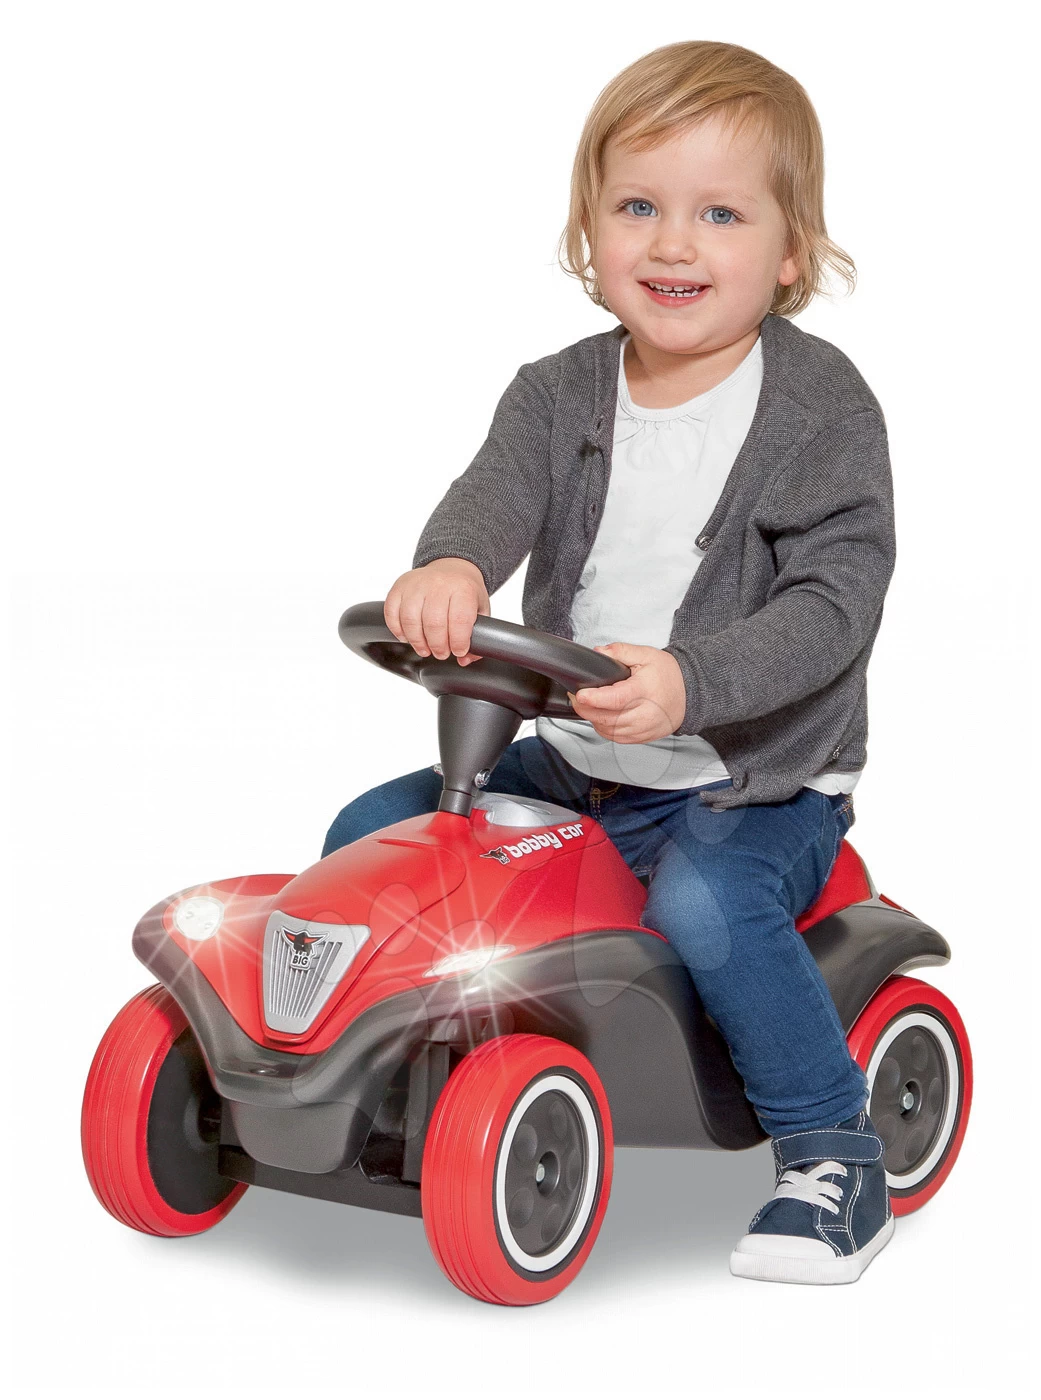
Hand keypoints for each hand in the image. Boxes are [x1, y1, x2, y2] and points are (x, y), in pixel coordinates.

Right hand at [384, 558, 489, 664]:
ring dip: (417, 642)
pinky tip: (408, 636)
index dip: (458, 642)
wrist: (452, 566)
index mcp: (463, 588)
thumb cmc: (465, 591)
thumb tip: (465, 659)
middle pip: (433, 624)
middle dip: (438, 646)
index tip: (459, 651)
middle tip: (442, 653)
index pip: (459, 621)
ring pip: (410, 620)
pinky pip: (391, 613)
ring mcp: (416, 584)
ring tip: (425, 649)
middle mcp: (438, 583)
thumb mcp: (480, 609)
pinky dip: (397, 630)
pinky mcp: (399, 587)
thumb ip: (479, 635)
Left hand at [567, 643, 686, 742]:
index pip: (615, 699)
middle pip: (608, 718)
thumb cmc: (669, 674)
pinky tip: (602, 718)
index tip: (580, 694)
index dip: (594, 699)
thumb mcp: (646, 654)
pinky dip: (605, 729)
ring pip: (610, 731)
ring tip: (589, 706)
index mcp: (644, 690)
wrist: (690, 692)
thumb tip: (599, 653)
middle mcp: (645, 713)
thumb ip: (620, 651)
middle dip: (586, 709)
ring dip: (594, 720)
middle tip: (577, 697)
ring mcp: (644, 728)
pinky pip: (617, 738)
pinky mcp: (643, 737)